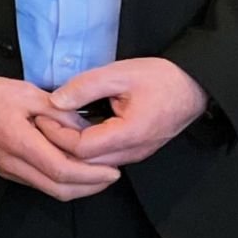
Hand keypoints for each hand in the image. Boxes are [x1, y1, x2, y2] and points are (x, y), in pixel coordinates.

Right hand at [0, 76, 122, 201]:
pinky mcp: (7, 171)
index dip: (91, 175)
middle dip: (91, 187)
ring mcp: (9, 170)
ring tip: (98, 173)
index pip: (61, 170)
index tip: (112, 170)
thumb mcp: (28, 93)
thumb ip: (60, 112)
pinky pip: (38, 183)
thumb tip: (86, 129)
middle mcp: (13, 163)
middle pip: (59, 190)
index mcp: (18, 141)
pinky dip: (61, 182)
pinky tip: (73, 169)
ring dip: (77, 187)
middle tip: (112, 176)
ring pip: (49, 191)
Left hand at [47, 58, 210, 168]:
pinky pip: (105, 158)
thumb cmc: (161, 78)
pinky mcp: (136, 151)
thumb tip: (55, 100)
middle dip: (59, 145)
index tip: (43, 116)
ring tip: (55, 125)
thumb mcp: (119, 73)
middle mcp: (133, 152)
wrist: (194, 86)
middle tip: (43, 122)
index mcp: (130, 134)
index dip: (57, 135)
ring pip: (93, 165)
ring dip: (72, 148)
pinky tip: (75, 130)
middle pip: (84, 163)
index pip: (81, 148)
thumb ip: (85, 86)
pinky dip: (86, 149)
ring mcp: (136, 155)